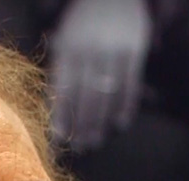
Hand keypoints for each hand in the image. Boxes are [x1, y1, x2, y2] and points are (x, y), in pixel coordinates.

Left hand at [48, 0, 152, 151]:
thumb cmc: (82, 24)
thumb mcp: (64, 40)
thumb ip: (61, 71)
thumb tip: (54, 110)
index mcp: (67, 48)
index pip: (63, 89)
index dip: (60, 116)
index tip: (58, 139)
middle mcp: (89, 50)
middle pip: (85, 97)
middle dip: (81, 125)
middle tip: (80, 148)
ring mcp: (113, 50)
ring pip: (107, 95)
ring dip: (100, 122)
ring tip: (95, 141)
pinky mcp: (134, 51)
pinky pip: (129, 85)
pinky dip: (125, 107)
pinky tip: (119, 124)